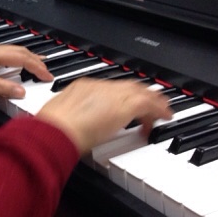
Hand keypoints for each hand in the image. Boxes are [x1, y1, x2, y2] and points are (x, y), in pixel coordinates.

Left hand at [0, 44, 52, 99]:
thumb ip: (3, 88)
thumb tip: (21, 91)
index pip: (23, 58)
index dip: (37, 67)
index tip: (48, 76)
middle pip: (20, 51)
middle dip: (36, 60)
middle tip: (47, 70)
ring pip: (13, 52)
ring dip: (27, 58)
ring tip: (37, 64)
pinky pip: (5, 55)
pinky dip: (16, 60)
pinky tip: (15, 66)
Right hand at [36, 78, 172, 155]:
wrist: (55, 130)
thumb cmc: (52, 130)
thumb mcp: (60, 118)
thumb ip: (71, 118)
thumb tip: (72, 126)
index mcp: (82, 87)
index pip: (110, 88)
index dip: (122, 95)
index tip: (126, 105)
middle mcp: (99, 86)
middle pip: (128, 85)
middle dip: (142, 94)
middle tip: (152, 103)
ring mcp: (113, 94)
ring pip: (141, 92)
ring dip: (153, 101)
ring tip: (163, 110)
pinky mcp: (125, 106)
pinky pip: (149, 104)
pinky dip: (159, 109)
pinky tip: (165, 117)